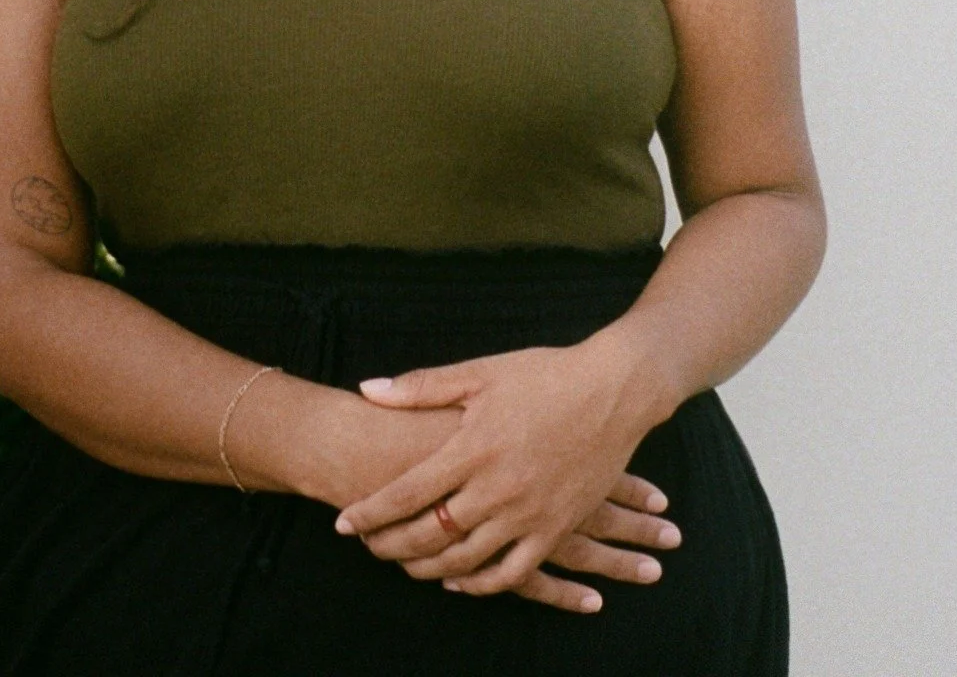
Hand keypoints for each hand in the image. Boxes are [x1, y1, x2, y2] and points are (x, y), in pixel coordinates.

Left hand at [332, 342, 673, 613]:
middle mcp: (498, 487)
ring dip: (429, 569)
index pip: (408, 492)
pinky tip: (460, 580)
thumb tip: (368, 389)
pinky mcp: (556, 528)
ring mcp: (529, 513)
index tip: (343, 523)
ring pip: (467, 560)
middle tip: (368, 548)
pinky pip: (514, 572)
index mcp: (473, 447)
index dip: (371, 512)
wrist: (613, 391)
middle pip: (431, 535)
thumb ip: (422, 387)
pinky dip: (482, 584)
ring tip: (405, 565)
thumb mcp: (481, 372)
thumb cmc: (544, 375)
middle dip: (391, 546)